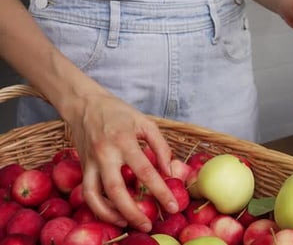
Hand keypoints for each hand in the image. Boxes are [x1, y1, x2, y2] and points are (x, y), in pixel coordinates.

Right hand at [66, 93, 177, 231]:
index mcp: (124, 140)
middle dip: (133, 212)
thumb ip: (161, 147)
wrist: (85, 104)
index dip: (160, 191)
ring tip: (127, 223)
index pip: (145, 171)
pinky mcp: (82, 167)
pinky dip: (98, 207)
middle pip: (116, 190)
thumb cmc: (119, 113)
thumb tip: (169, 172)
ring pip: (95, 196)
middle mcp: (105, 153)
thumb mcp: (146, 123)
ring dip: (110, 214)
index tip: (172, 206)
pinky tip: (113, 212)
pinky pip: (87, 193)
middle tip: (148, 225)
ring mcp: (90, 162)